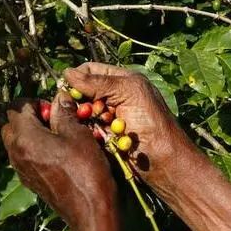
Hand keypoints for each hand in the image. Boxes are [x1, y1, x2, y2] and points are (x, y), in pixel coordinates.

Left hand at [1, 92, 117, 230]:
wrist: (90, 212)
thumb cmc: (86, 170)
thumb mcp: (78, 135)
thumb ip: (64, 113)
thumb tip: (59, 98)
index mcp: (24, 137)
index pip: (16, 106)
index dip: (36, 101)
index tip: (56, 108)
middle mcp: (16, 153)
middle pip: (12, 124)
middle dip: (31, 117)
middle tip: (56, 120)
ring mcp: (20, 169)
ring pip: (17, 141)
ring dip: (34, 133)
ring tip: (60, 137)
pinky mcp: (29, 181)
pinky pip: (25, 157)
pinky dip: (37, 149)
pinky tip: (60, 155)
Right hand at [64, 63, 197, 190]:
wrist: (163, 160)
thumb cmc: (152, 122)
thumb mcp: (128, 92)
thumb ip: (98, 82)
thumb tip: (67, 73)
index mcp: (122, 80)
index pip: (89, 71)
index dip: (77, 78)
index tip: (69, 89)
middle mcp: (113, 97)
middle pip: (82, 92)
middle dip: (82, 101)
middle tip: (93, 111)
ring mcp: (106, 118)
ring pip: (81, 112)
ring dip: (87, 118)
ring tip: (103, 125)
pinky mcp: (102, 137)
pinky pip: (85, 130)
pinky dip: (89, 133)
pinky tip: (100, 137)